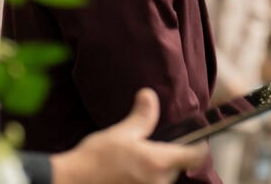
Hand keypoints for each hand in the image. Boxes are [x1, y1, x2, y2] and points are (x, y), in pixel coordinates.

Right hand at [51, 88, 207, 183]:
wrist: (72, 183)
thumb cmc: (97, 158)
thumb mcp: (122, 133)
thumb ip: (142, 116)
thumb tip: (149, 95)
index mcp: (158, 162)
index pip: (194, 156)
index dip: (199, 147)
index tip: (197, 141)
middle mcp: (158, 183)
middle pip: (176, 168)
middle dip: (167, 157)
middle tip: (149, 146)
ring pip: (162, 180)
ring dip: (154, 170)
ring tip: (134, 161)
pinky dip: (144, 180)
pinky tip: (127, 174)